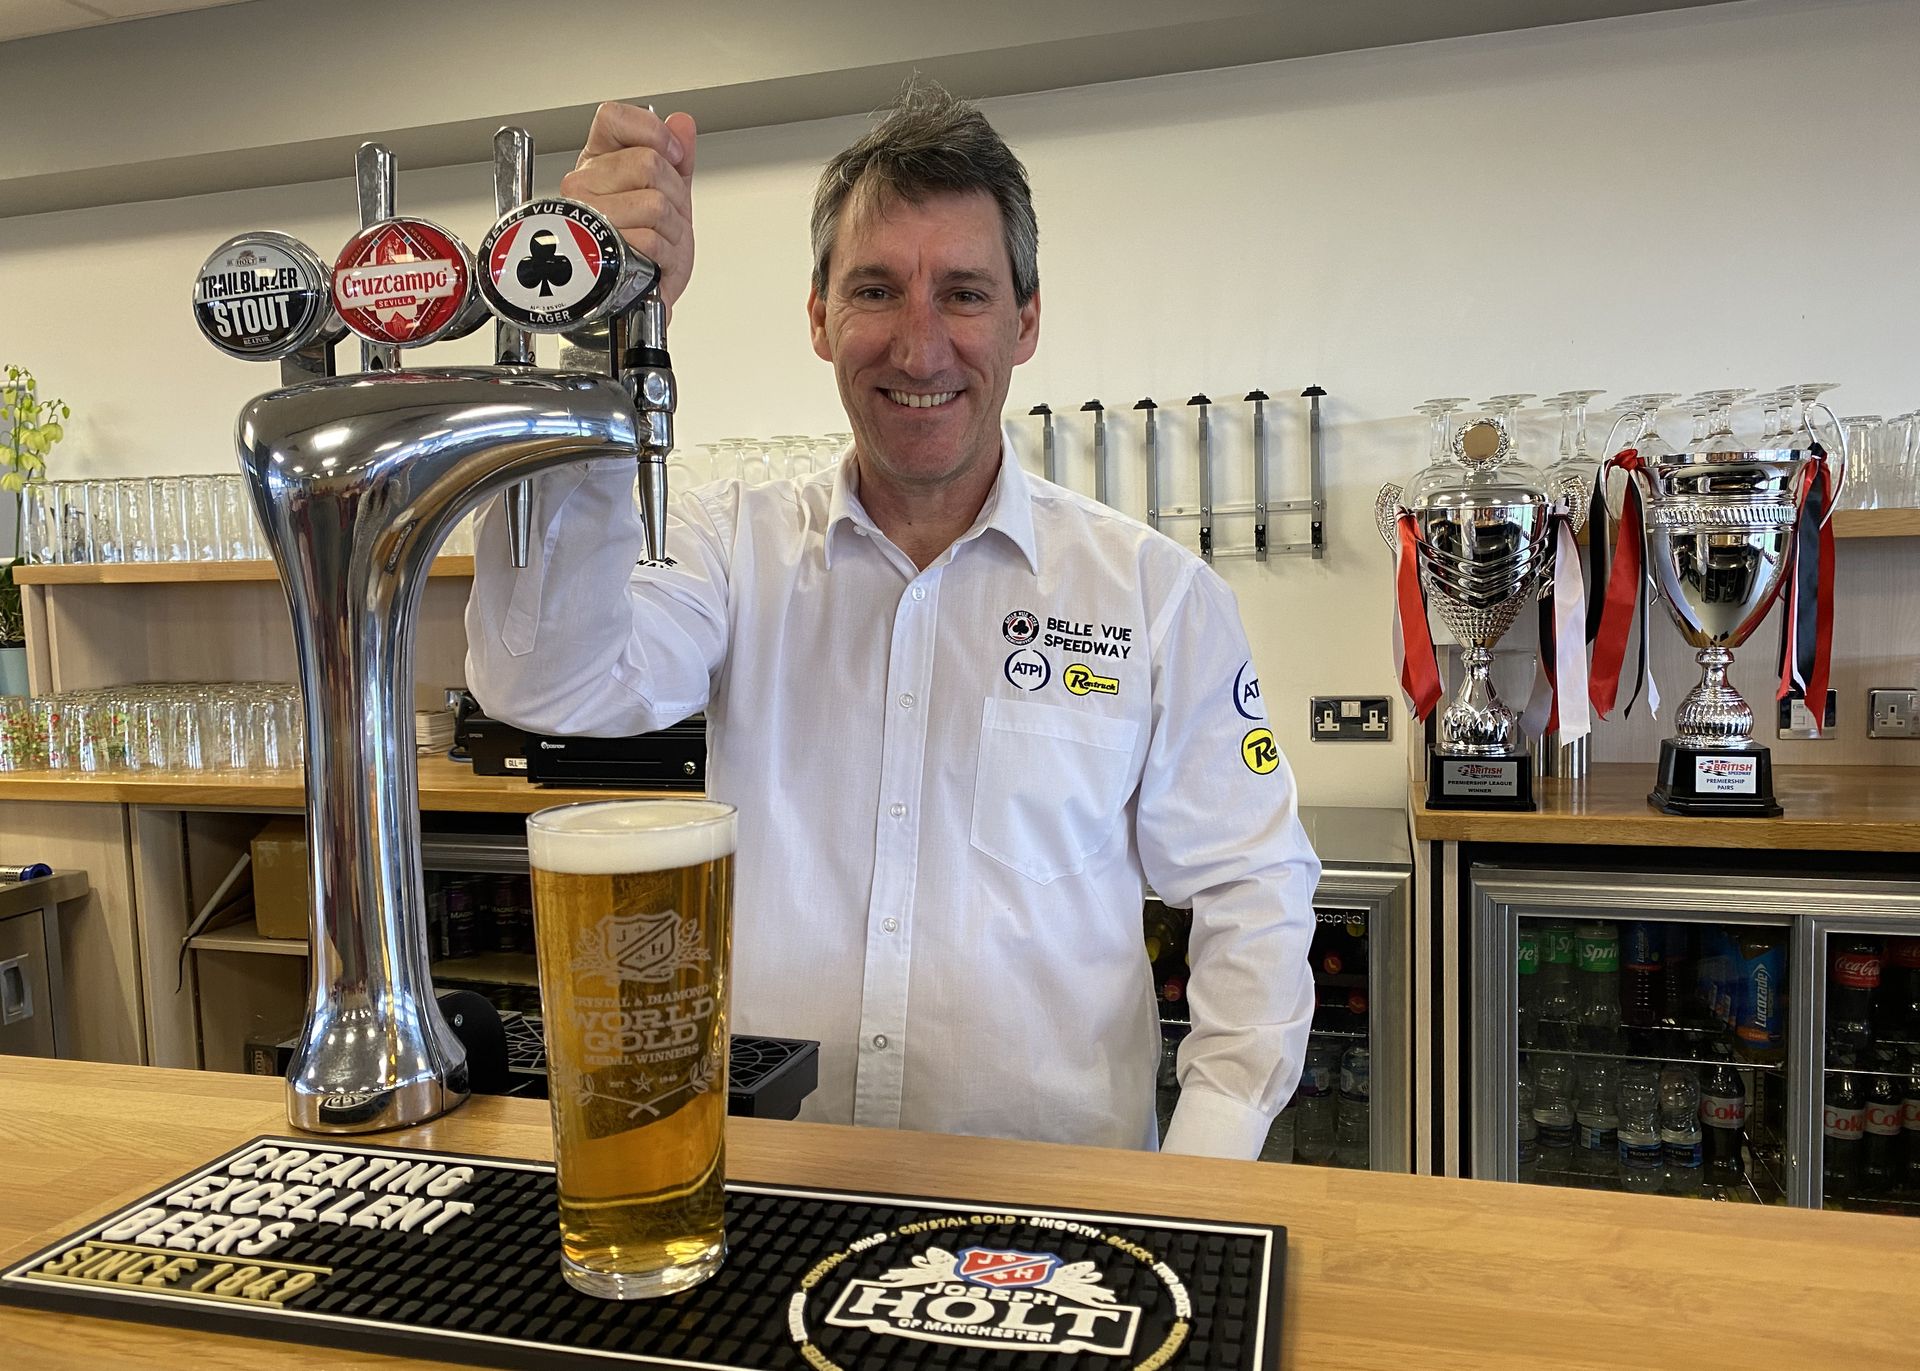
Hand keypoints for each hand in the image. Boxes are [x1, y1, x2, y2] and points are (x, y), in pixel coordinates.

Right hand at [561, 103, 697, 309]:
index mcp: (597, 162)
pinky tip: (657, 258)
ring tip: (662, 238)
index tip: (672, 153)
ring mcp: (587, 219)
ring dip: (673, 227)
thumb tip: (682, 123)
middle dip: (675, 192)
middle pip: (647, 163)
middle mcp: (583, 186)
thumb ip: (677, 156)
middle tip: (669, 213)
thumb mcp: (669, 192)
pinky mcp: (599, 253)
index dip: (652, 131)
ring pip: (654, 203)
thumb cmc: (648, 244)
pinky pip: (651, 239)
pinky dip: (667, 254)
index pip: (614, 118)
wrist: (641, 293)